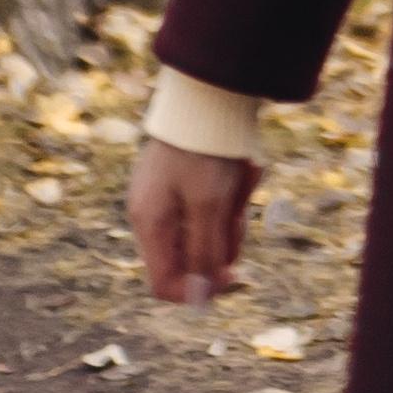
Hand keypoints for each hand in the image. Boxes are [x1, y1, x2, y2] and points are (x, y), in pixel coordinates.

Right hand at [127, 135, 257, 304]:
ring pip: (207, 231)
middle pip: (191, 257)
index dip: (197, 289)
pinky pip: (213, 204)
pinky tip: (243, 171)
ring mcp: (169, 196)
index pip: (165, 284)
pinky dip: (232, 194)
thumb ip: (204, 254)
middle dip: (221, 241)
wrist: (212, 91)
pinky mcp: (187, 180)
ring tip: (242, 181)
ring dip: (230, 215)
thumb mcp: (210, 205)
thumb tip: (200, 301)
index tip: (231, 274)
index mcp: (150, 223)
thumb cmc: (207, 148)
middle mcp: (154, 214)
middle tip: (237, 213)